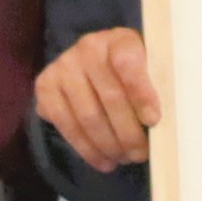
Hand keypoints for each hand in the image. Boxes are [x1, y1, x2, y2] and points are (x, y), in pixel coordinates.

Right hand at [34, 28, 160, 172]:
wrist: (95, 63)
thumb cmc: (133, 72)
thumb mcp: (151, 69)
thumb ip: (157, 86)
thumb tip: (157, 123)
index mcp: (119, 39)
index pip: (128, 63)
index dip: (141, 93)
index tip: (153, 120)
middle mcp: (88, 47)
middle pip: (110, 97)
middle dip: (128, 133)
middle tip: (140, 154)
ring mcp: (63, 66)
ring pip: (88, 116)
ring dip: (109, 145)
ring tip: (124, 158)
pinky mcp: (44, 86)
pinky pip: (66, 125)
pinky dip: (87, 149)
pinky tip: (103, 161)